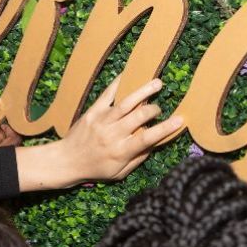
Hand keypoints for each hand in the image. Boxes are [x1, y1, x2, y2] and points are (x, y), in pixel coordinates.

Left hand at [15, 77, 184, 190]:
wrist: (66, 160)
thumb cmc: (95, 168)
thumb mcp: (119, 172)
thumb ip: (138, 158)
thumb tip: (155, 142)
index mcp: (121, 151)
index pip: (147, 138)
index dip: (165, 128)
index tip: (181, 119)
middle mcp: (113, 134)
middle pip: (138, 117)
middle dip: (153, 109)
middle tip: (159, 108)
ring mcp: (102, 121)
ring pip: (126, 103)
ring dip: (143, 91)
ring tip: (157, 82)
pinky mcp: (93, 111)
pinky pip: (107, 95)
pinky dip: (118, 83)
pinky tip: (129, 74)